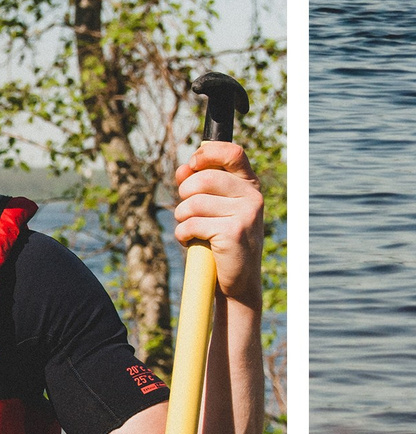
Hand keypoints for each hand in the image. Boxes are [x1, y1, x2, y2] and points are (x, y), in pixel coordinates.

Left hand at [171, 138, 264, 305]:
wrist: (237, 281)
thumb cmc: (220, 240)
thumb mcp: (212, 208)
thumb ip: (198, 185)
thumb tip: (184, 168)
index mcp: (249, 186)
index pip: (233, 152)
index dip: (207, 153)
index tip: (192, 165)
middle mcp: (252, 196)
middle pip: (204, 177)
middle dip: (184, 194)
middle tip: (187, 212)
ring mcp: (246, 214)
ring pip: (193, 203)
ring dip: (181, 218)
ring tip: (192, 230)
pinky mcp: (233, 232)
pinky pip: (191, 224)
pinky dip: (182, 234)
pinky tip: (192, 241)